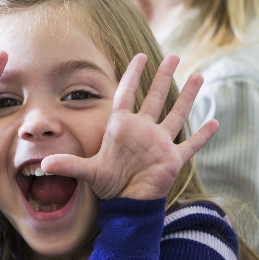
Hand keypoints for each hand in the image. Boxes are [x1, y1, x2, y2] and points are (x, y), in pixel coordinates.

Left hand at [41, 54, 218, 200]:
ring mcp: (160, 143)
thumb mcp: (87, 172)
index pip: (126, 94)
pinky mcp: (172, 160)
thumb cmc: (107, 184)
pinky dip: (202, 136)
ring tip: (198, 76)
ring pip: (177, 114)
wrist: (125, 203)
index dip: (132, 76)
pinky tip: (215, 122)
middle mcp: (143, 130)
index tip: (140, 56)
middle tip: (173, 55)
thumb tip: (42, 165)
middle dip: (163, 77)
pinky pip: (191, 145)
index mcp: (121, 127)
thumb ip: (68, 165)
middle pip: (155, 97)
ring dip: (188, 96)